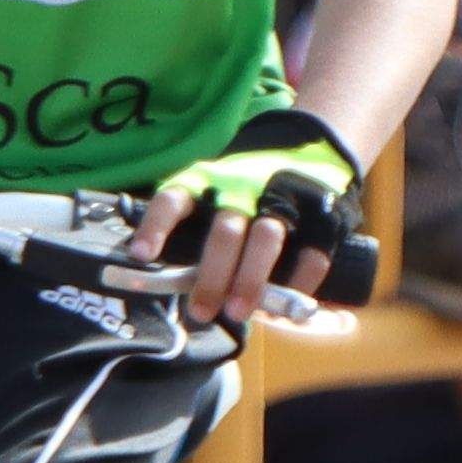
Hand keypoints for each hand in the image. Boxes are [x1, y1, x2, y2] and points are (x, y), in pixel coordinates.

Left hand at [129, 109, 362, 328]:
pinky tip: (286, 306)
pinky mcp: (319, 214)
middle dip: (212, 276)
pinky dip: (299, 282)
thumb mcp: (209, 194)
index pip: (174, 200)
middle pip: (226, 231)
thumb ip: (189, 231)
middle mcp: (242, 188)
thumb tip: (157, 282)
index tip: (142, 256)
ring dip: (251, 280)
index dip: (156, 226)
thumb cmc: (241, 191)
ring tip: (238, 313)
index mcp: (205, 182)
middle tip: (200, 312)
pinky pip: (312, 251)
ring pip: (268, 238)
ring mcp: (283, 200)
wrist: (308, 149)